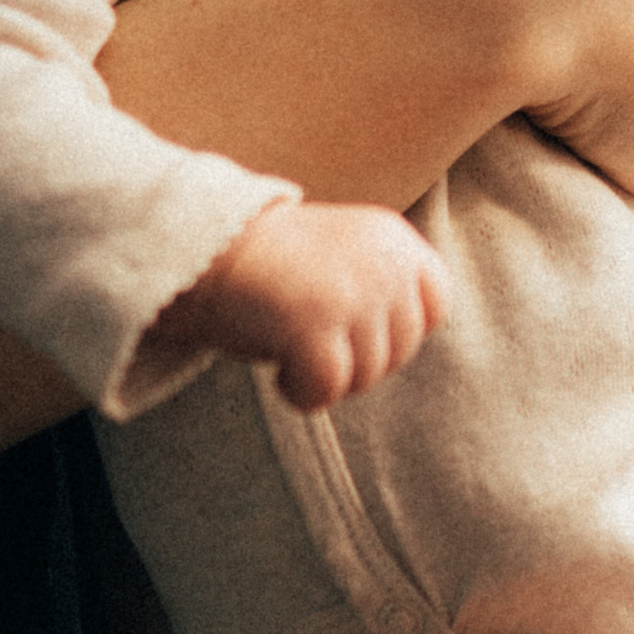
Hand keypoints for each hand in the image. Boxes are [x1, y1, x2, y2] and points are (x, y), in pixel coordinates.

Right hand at [148, 199, 447, 407]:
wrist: (198, 248)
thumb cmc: (268, 267)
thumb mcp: (344, 261)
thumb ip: (383, 292)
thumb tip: (403, 352)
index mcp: (393, 238)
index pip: (435, 306)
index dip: (394, 333)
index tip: (351, 332)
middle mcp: (383, 260)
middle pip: (401, 350)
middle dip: (357, 362)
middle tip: (308, 344)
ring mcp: (354, 291)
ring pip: (366, 376)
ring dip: (326, 379)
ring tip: (289, 350)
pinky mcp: (317, 322)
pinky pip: (328, 389)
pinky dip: (303, 395)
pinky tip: (279, 376)